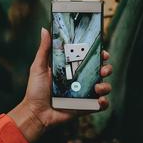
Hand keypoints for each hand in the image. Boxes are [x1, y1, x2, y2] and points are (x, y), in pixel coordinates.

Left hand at [8, 28, 111, 142]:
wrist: (36, 113)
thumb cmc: (35, 90)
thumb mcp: (39, 67)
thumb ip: (45, 49)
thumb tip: (45, 30)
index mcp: (71, 69)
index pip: (89, 58)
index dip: (98, 54)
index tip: (102, 51)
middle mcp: (80, 79)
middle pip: (100, 71)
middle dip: (107, 68)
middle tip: (103, 69)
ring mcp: (84, 93)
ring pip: (104, 86)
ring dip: (106, 86)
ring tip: (97, 87)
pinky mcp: (86, 106)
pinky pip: (101, 104)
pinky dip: (104, 102)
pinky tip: (99, 100)